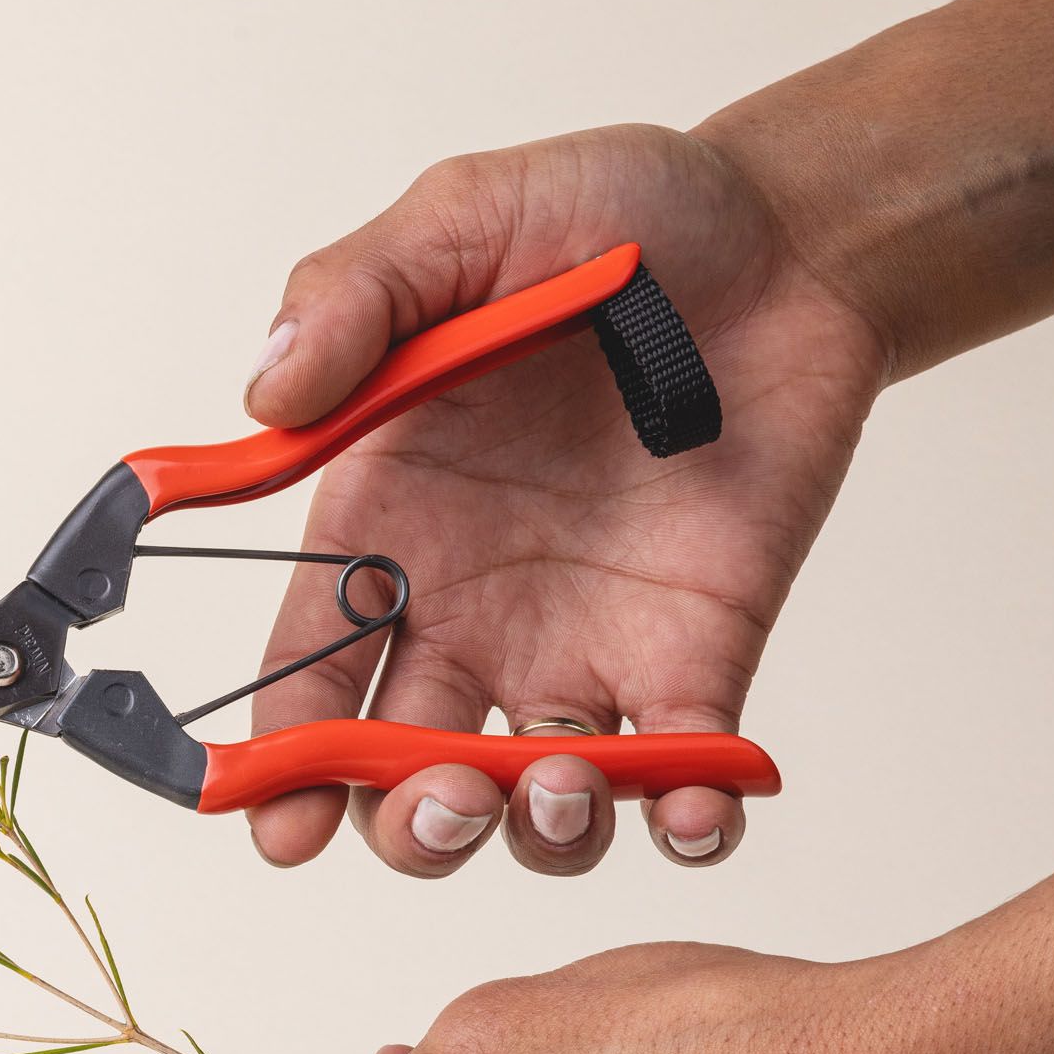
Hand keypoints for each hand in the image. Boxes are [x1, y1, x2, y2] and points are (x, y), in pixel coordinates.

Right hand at [243, 123, 883, 876]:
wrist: (789, 240)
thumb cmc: (616, 219)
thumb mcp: (464, 219)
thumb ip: (353, 297)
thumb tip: (264, 394)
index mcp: (386, 523)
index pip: (308, 670)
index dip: (281, 761)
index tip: (277, 827)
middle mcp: (469, 608)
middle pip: (404, 772)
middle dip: (409, 825)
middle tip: (447, 795)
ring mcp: (582, 644)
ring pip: (531, 804)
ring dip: (533, 834)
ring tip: (567, 782)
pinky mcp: (696, 659)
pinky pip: (682, 779)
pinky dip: (687, 826)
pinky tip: (694, 808)